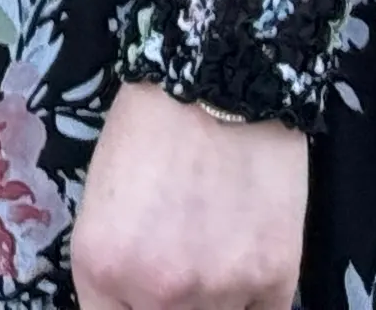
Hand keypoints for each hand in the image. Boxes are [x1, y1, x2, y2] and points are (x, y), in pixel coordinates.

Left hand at [71, 81, 304, 309]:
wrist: (215, 88)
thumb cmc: (145, 131)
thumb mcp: (102, 202)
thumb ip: (117, 265)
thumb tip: (133, 297)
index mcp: (100, 266)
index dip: (124, 305)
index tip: (137, 293)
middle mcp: (157, 291)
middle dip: (166, 301)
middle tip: (177, 261)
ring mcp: (220, 292)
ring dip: (212, 297)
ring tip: (209, 248)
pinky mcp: (275, 282)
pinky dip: (252, 296)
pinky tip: (242, 254)